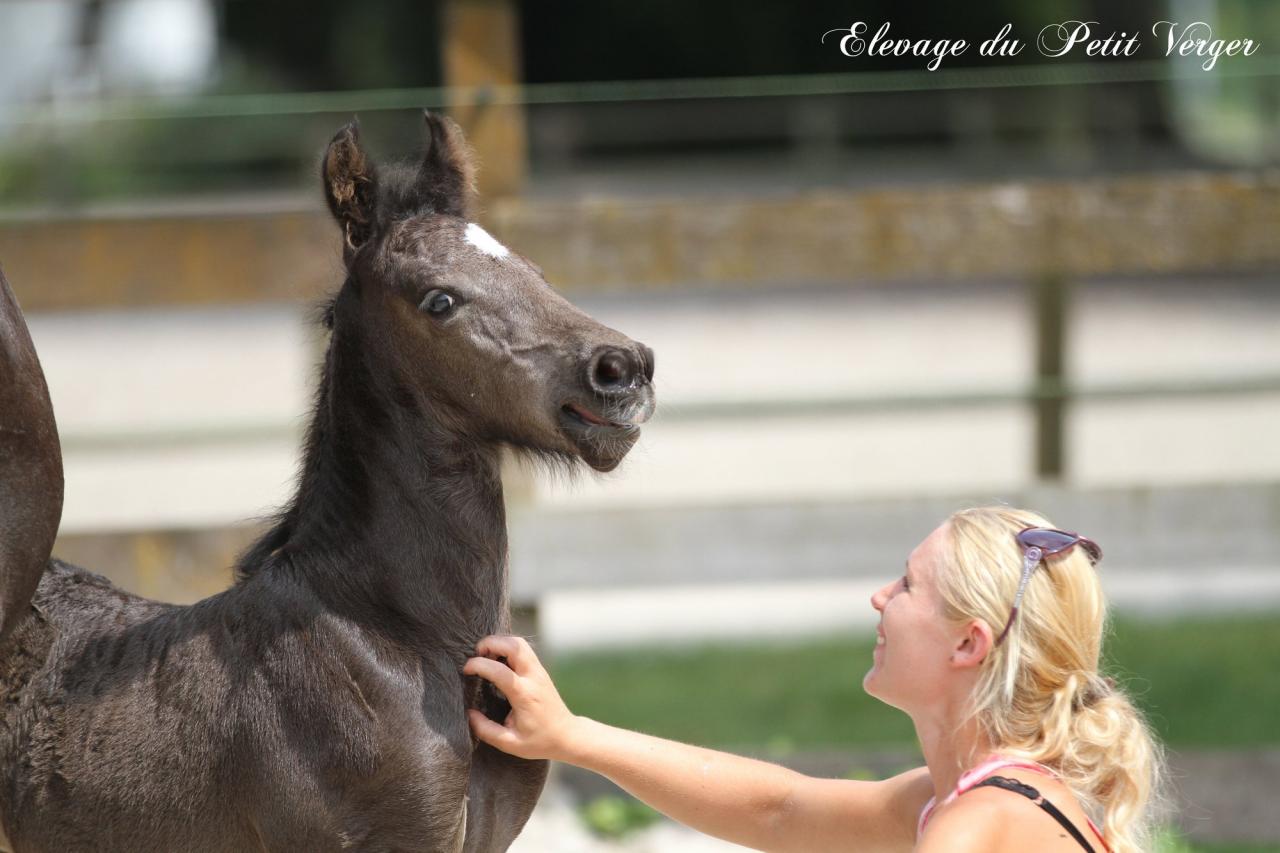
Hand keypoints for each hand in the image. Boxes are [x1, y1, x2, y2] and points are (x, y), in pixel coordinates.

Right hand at [463, 635, 577, 760]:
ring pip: (520, 643)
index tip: (466, 670)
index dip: (479, 665)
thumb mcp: (509, 743)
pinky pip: (523, 649)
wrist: (567, 735)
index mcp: (524, 695)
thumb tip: (468, 714)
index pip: (499, 670)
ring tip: (486, 657)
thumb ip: (486, 730)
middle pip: (514, 645)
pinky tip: (498, 660)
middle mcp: (533, 677)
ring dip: (500, 642)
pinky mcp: (540, 670)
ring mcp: (539, 671)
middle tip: (476, 655)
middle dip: (491, 643)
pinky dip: (508, 647)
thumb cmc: (539, 741)